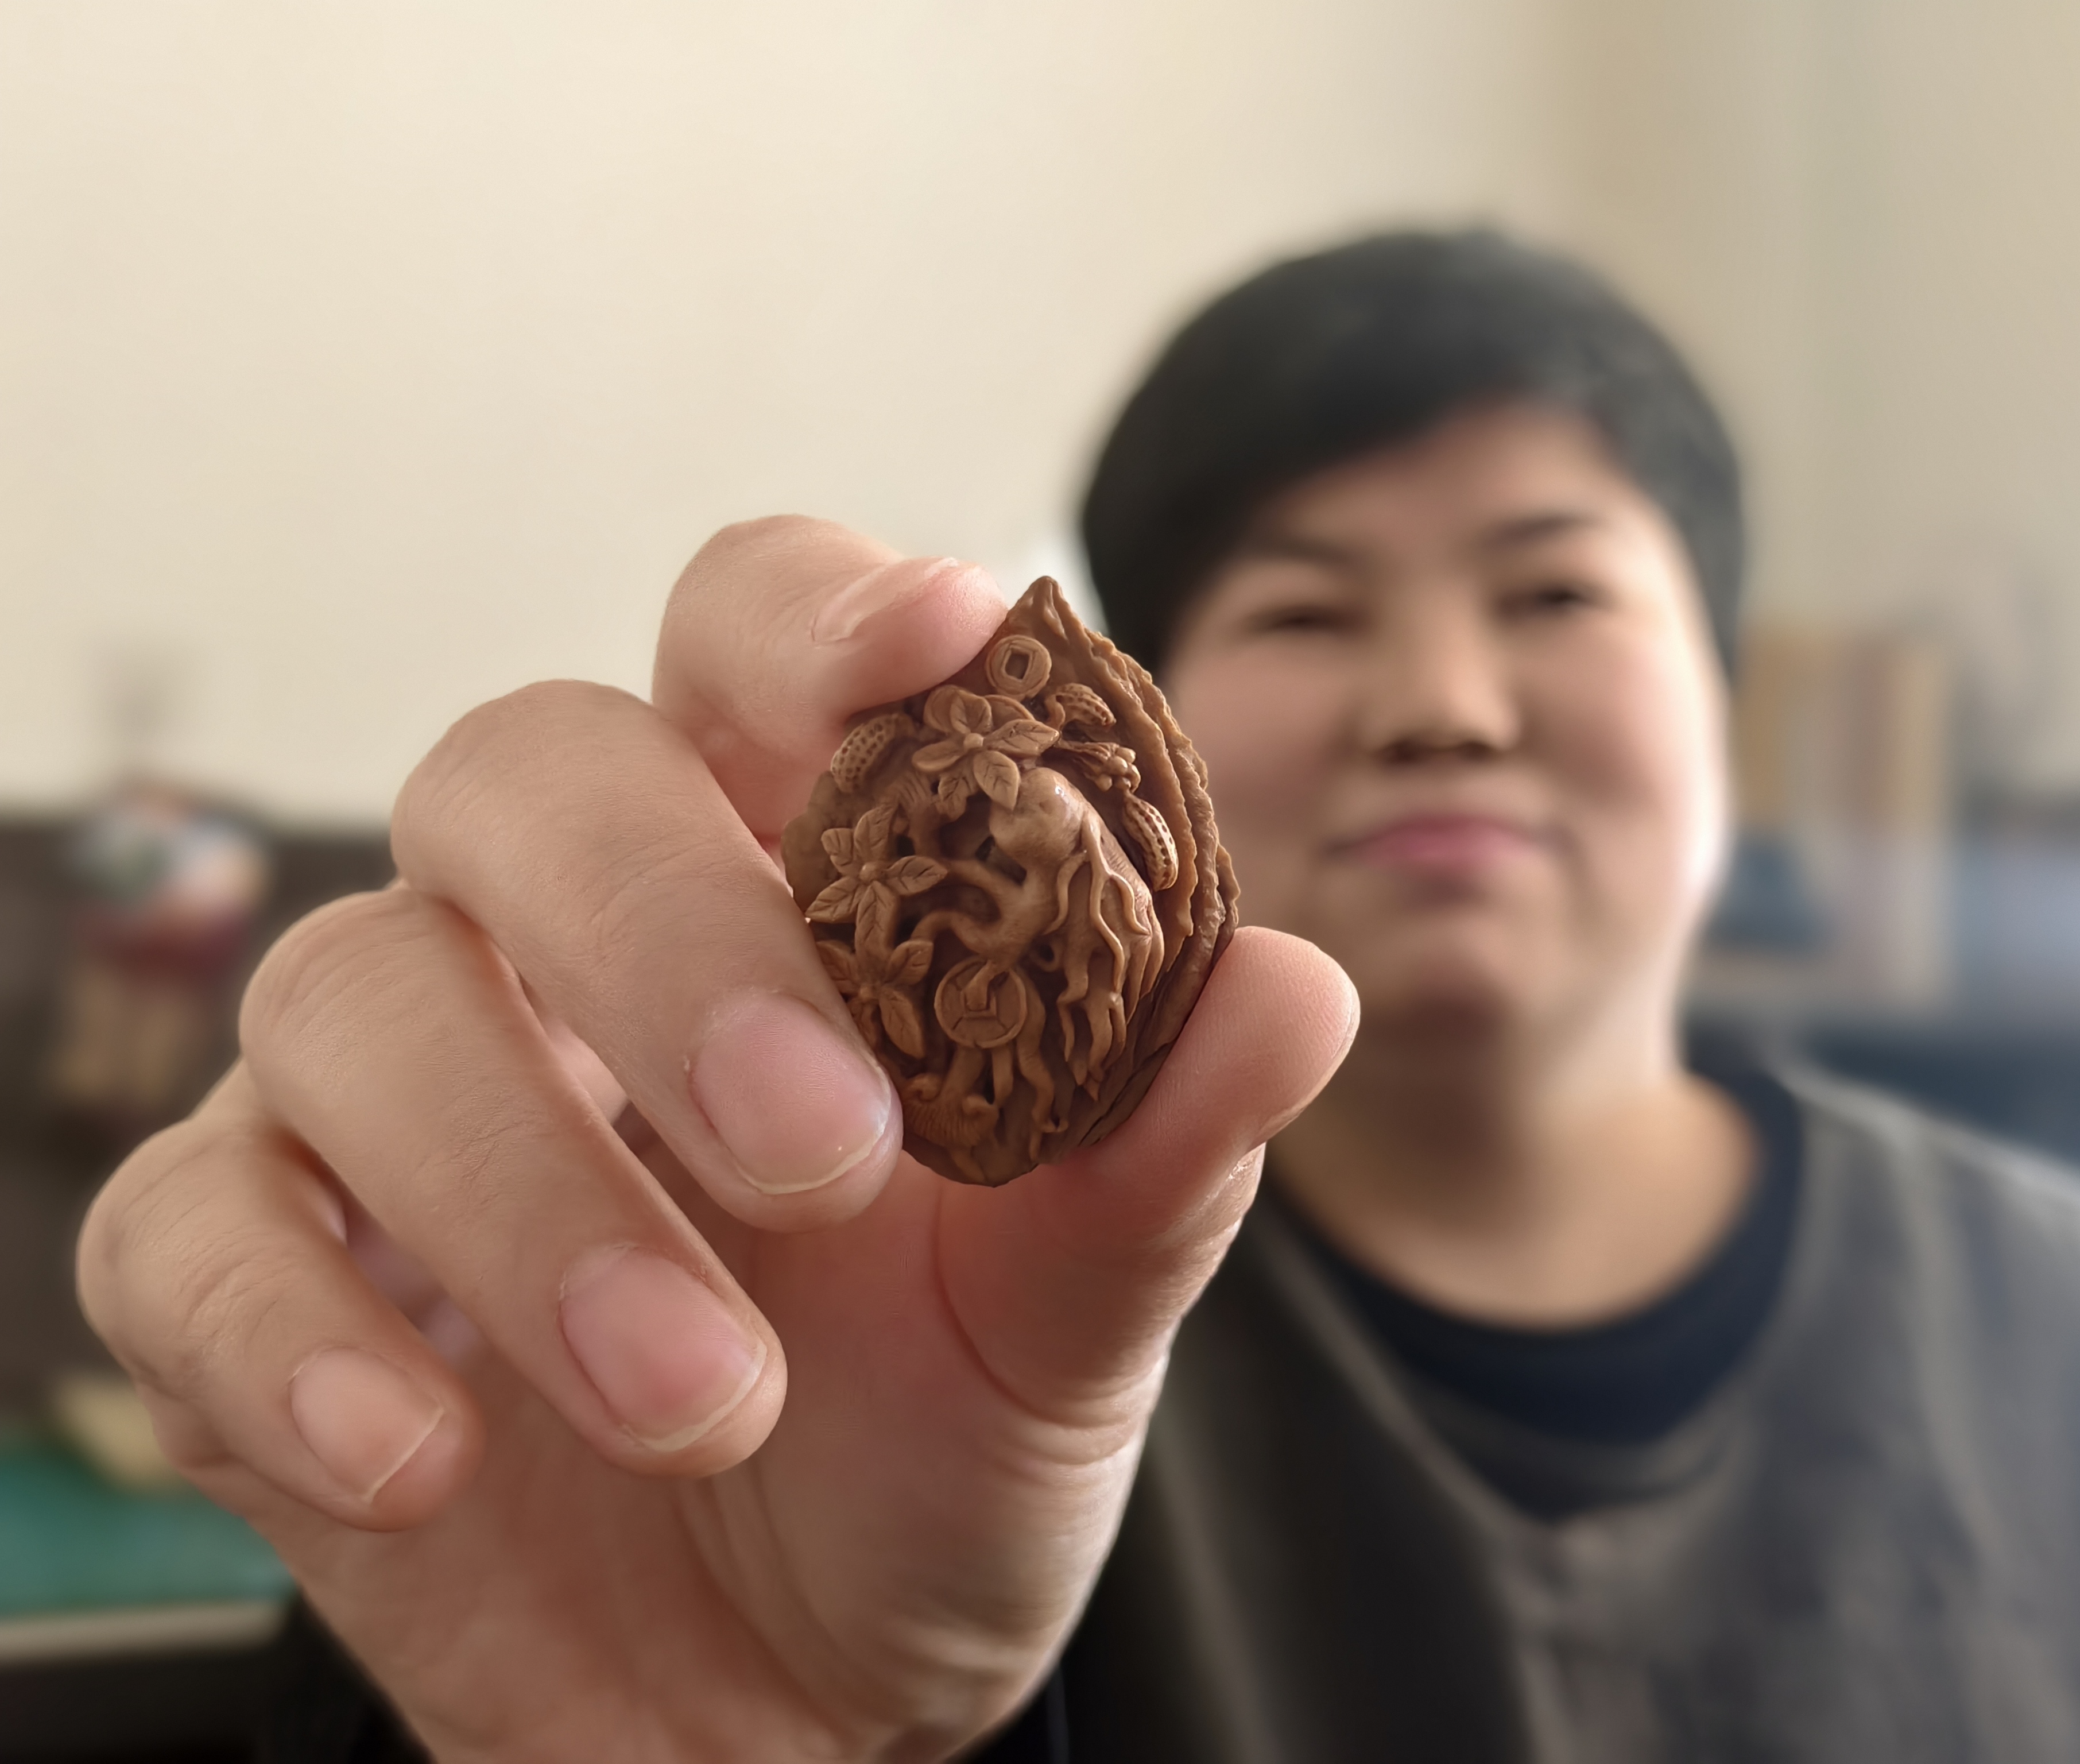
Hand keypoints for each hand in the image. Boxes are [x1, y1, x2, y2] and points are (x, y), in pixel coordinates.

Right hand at [76, 519, 1357, 1762]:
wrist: (811, 1698)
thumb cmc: (937, 1450)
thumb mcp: (1068, 1319)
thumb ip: (1157, 1153)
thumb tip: (1296, 988)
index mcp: (770, 891)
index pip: (745, 647)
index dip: (818, 618)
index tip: (930, 641)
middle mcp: (555, 944)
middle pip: (523, 771)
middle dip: (665, 932)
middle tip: (820, 1147)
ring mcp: (382, 1099)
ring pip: (350, 995)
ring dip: (529, 1192)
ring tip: (703, 1399)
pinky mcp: (248, 1276)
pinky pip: (183, 1236)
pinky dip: (291, 1336)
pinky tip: (433, 1458)